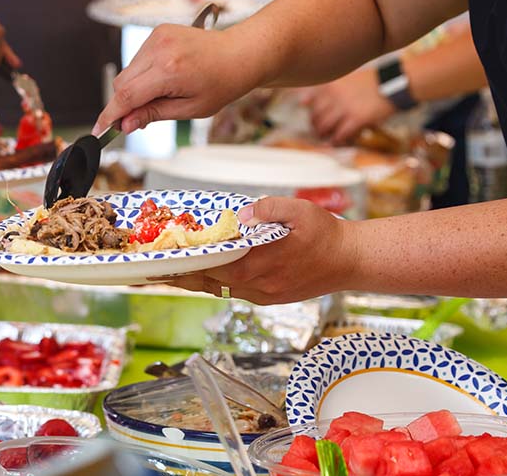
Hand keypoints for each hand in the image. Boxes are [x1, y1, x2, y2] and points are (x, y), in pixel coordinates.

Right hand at [93, 25, 251, 134]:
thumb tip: (125, 124)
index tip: (100, 130)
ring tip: (159, 97)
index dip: (110, 115)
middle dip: (123, 105)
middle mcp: (160, 49)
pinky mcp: (158, 32)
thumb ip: (153, 115)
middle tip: (136, 121)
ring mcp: (158, 37)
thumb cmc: (222, 83)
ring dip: (134, 89)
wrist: (238, 54)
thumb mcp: (189, 109)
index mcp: (170, 70)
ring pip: (128, 72)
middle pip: (122, 83)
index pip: (126, 95)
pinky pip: (137, 60)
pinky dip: (142, 75)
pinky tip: (161, 81)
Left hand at [168, 197, 358, 303]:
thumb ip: (267, 208)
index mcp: (258, 265)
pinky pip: (234, 292)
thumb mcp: (299, 210)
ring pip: (219, 289)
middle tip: (153, 272)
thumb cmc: (326, 234)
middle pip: (208, 283)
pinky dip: (216, 282)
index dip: (183, 266)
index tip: (159, 265)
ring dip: (196, 280)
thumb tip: (240, 214)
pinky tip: (205, 274)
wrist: (352, 261)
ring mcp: (262, 294)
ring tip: (171, 273)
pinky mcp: (269, 298)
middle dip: (180, 276)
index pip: (210, 268)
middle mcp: (256, 285)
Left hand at [301, 67, 395, 143]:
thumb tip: (301, 102)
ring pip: (324, 127)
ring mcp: (345, 107)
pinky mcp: (356, 119)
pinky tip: (339, 141)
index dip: (312, 114)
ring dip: (324, 135)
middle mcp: (334, 95)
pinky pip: (339, 135)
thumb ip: (325, 90)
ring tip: (328, 137)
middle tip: (321, 131)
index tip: (316, 119)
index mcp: (331, 85)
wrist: (394, 84)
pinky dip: (337, 140)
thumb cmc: (371, 83)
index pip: (310, 103)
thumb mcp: (345, 80)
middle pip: (315, 117)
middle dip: (316, 127)